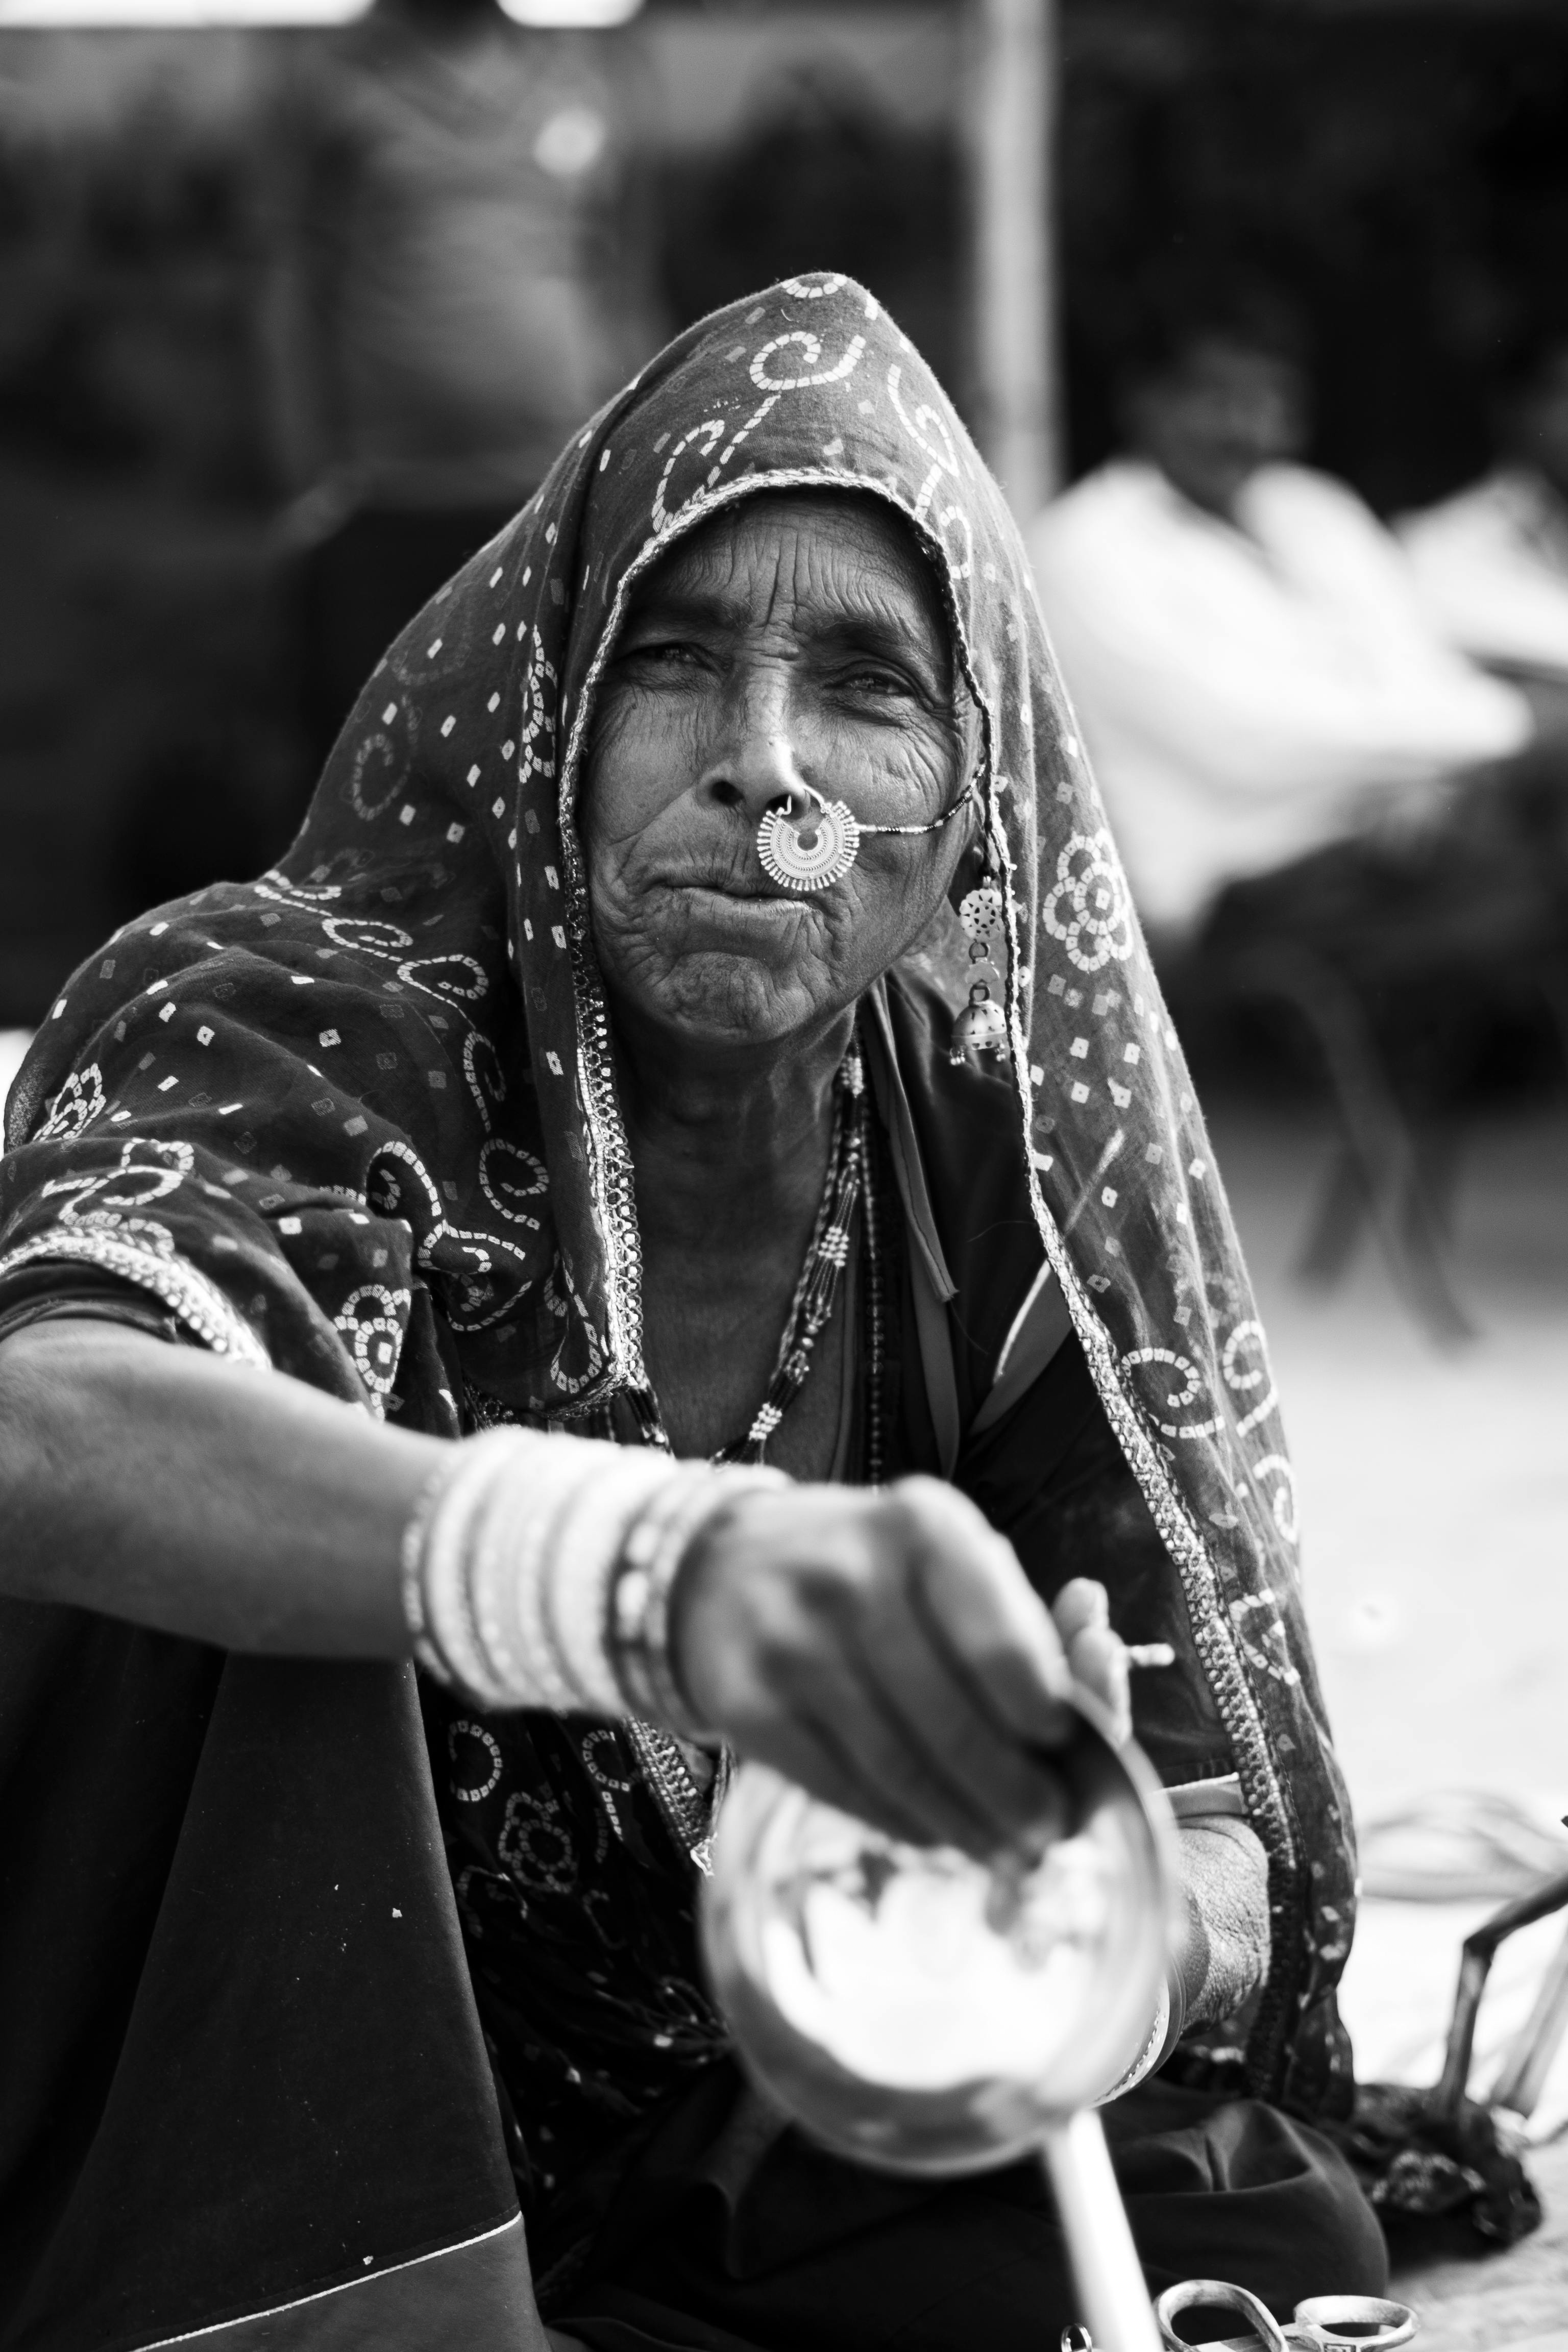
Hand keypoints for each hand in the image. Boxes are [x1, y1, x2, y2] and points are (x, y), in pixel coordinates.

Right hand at [670, 1475, 1129, 1858]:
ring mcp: (789, 1641)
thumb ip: (1028, 1618)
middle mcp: (851, 1575)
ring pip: (900, 1766)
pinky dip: (899, 1822)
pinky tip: (932, 1832)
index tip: (1067, 1750)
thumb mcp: (945, 1562)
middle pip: (954, 1721)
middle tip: (1048, 1831)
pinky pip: (843, 1786)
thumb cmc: (865, 1569)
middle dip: (1014, 1793)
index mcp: (922, 1526)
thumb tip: (1101, 1654)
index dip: (1046, 1712)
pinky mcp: (744, 1703)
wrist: (717, 1568)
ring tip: (1003, 1849)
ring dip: (964, 1824)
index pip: (1003, 1642)